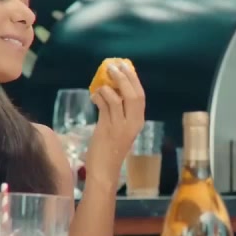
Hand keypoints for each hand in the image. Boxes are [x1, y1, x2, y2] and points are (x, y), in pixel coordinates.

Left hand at [84, 61, 144, 190]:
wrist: (104, 170)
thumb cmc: (110, 150)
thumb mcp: (119, 129)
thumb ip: (118, 112)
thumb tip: (111, 90)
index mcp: (138, 122)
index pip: (140, 96)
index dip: (133, 79)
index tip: (125, 66)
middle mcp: (132, 123)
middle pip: (133, 94)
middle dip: (124, 77)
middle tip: (113, 66)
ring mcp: (120, 126)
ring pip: (117, 97)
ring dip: (108, 85)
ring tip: (101, 79)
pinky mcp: (107, 128)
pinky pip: (105, 105)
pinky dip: (99, 96)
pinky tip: (94, 95)